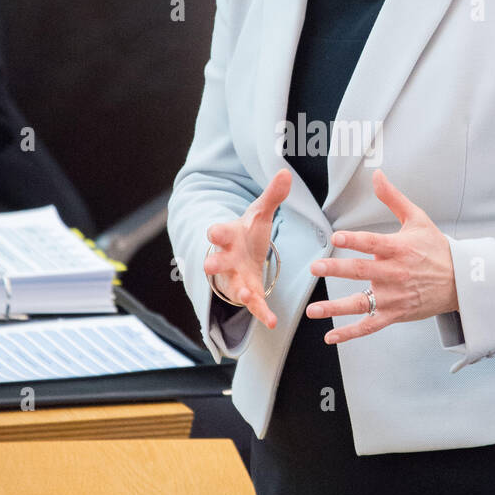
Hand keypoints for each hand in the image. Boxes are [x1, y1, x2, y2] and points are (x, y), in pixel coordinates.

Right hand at [204, 169, 290, 328]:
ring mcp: (235, 277)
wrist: (242, 254)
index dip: (215, 232)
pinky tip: (272, 321)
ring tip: (244, 297)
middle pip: (217, 262)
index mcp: (228, 236)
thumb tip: (286, 172)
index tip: (212, 232)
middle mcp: (227, 258)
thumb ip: (272, 195)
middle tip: (208, 267)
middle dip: (213, 264)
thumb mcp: (260, 213)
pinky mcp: (247, 291)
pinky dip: (261, 313)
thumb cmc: (248, 232)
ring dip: (237, 292)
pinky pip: (253, 304)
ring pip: (233, 286)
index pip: (218, 232)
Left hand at [305, 168, 458, 343]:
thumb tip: (377, 176)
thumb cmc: (437, 249)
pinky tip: (330, 336)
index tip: (336, 236)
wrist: (461, 281)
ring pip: (362, 303)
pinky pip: (370, 325)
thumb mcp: (418, 219)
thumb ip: (393, 198)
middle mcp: (396, 274)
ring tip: (312, 309)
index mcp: (400, 249)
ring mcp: (395, 297)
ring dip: (335, 308)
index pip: (374, 243)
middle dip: (337, 269)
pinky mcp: (396, 314)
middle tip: (315, 267)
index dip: (355, 240)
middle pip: (363, 272)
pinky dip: (350, 333)